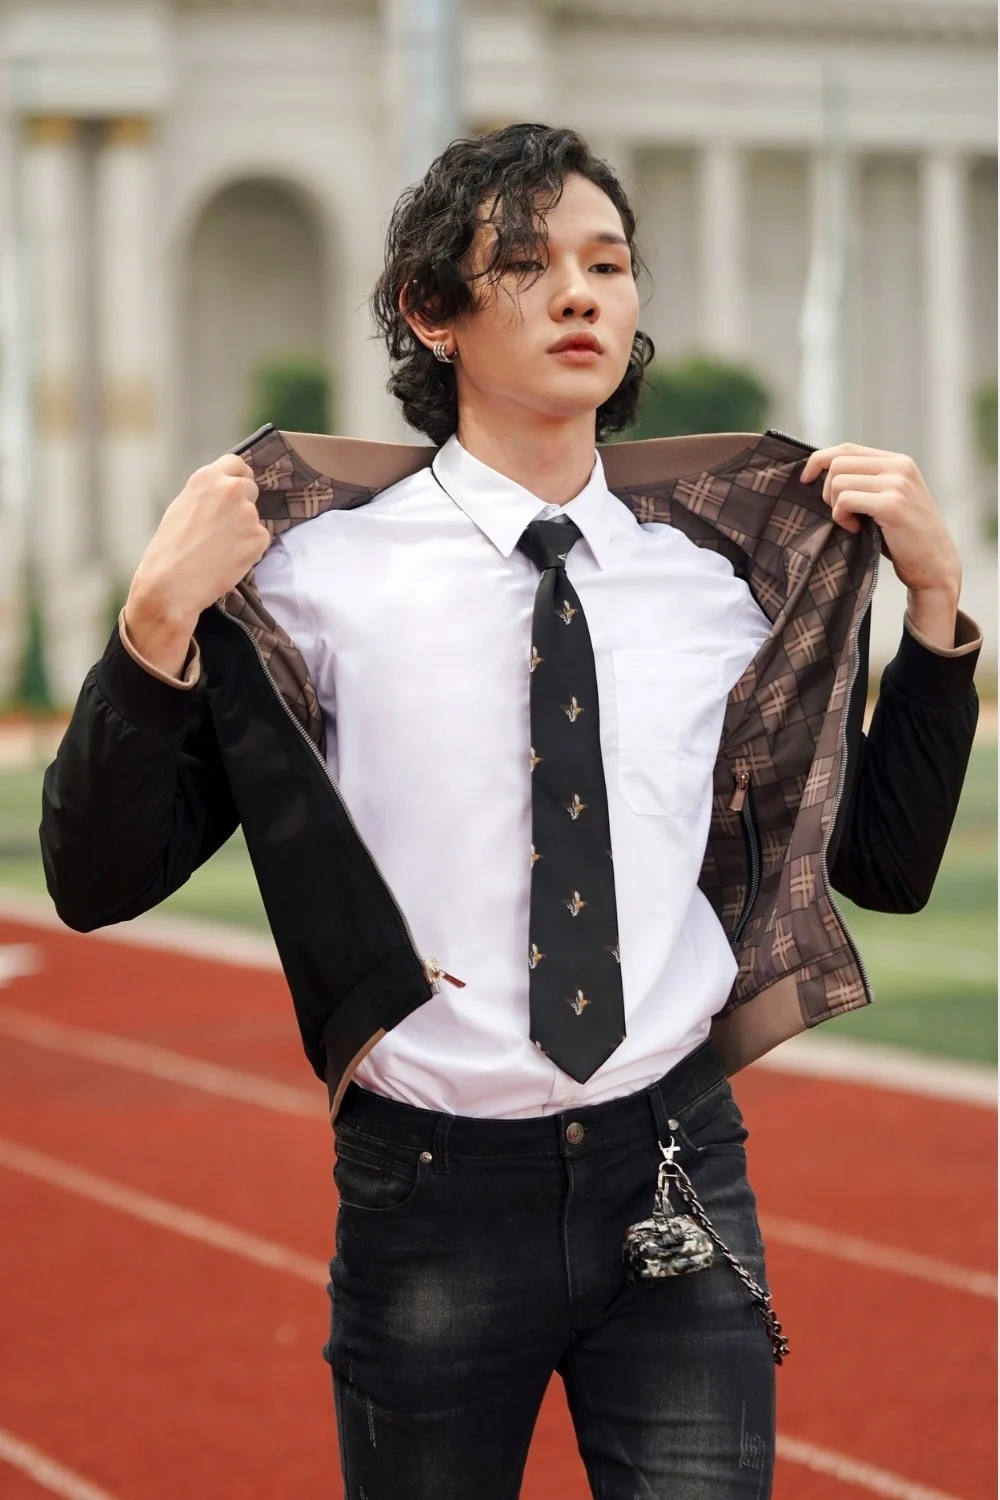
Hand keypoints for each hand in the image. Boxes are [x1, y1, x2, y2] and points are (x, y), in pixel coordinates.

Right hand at [124, 454, 268, 674]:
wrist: (172, 584)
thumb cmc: (170, 548)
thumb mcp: (182, 506)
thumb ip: (207, 494)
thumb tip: (224, 490)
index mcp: (207, 477)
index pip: (237, 464)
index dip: (237, 478)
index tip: (236, 490)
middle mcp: (231, 489)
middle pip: (250, 488)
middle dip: (242, 504)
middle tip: (224, 528)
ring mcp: (248, 513)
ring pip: (254, 517)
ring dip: (244, 529)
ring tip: (218, 548)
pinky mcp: (259, 537)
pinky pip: (260, 539)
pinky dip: (249, 549)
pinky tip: (227, 560)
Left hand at [799, 442, 961, 648]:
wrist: (934, 565)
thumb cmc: (904, 537)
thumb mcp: (887, 499)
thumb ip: (865, 482)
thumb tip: (820, 472)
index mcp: (898, 462)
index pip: (846, 448)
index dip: (819, 461)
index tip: (805, 479)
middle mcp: (899, 467)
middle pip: (838, 463)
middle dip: (827, 490)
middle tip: (841, 513)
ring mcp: (897, 484)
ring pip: (838, 481)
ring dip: (835, 507)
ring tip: (852, 523)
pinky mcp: (891, 505)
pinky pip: (845, 500)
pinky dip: (841, 517)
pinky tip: (856, 530)